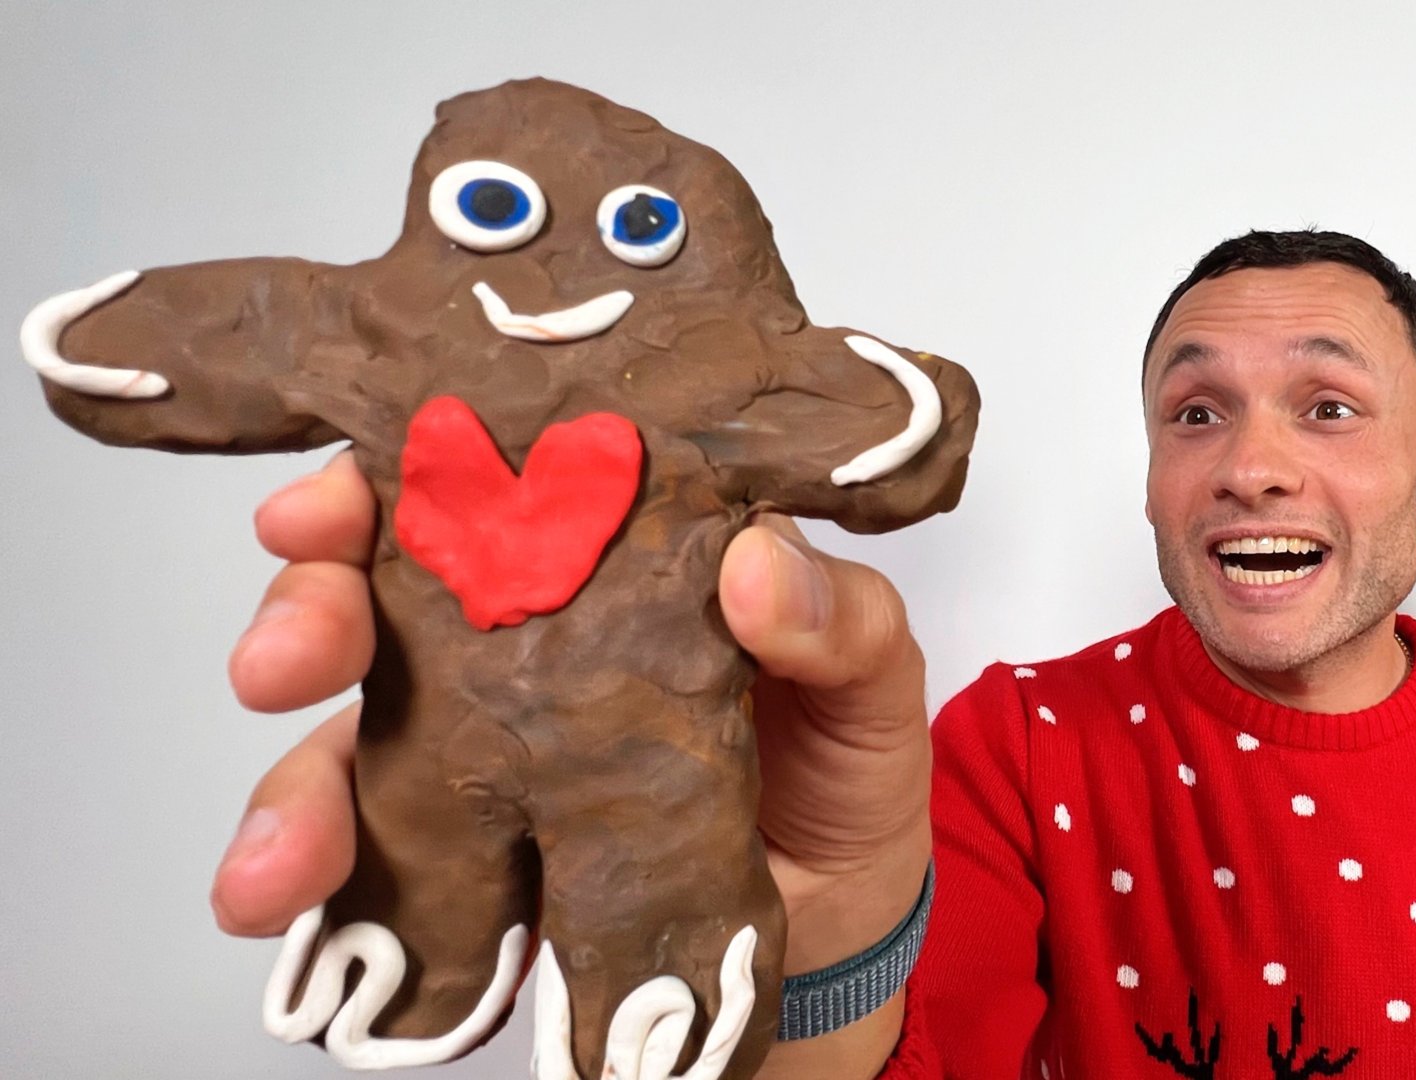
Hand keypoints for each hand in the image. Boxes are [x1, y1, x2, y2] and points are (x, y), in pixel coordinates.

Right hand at [210, 455, 932, 1016]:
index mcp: (604, 554)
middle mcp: (519, 638)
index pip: (474, 481)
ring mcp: (486, 751)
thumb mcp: (872, 672)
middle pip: (373, 598)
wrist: (844, 918)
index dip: (386, 477)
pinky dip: (319, 885)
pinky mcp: (478, 858)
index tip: (328, 505)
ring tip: (279, 857)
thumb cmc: (848, 757)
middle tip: (286, 662)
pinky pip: (376, 863)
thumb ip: (838, 619)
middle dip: (306, 616)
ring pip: (345, 741)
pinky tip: (287, 905)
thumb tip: (758, 564)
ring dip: (291, 789)